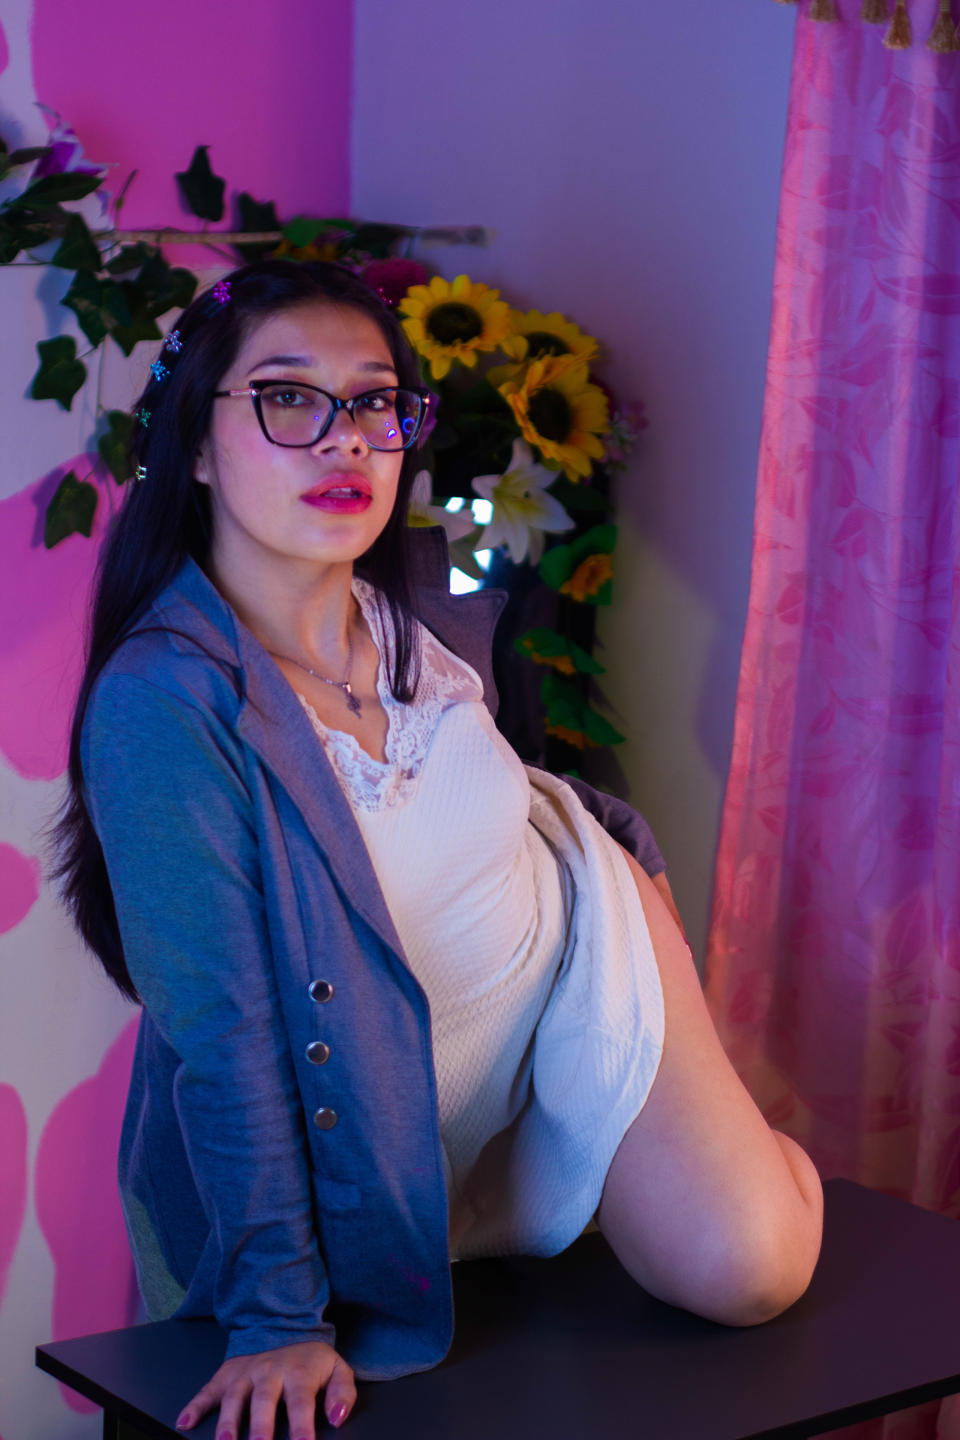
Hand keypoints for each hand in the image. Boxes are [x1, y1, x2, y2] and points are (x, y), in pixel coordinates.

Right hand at [175, 1340, 355, 1438]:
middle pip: (264, 1400)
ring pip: (234, 1396)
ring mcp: (245, 1373)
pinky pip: (208, 1390)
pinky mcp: (226, 1375)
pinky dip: (195, 1406)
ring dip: (228, 1420)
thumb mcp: (337, 1369)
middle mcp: (269, 1370)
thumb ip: (343, 1393)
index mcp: (298, 1372)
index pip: (300, 1401)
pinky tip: (186, 1422)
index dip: (302, 1426)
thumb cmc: (311, 1362)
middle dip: (260, 1426)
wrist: (285, 1327)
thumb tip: (338, 1418)